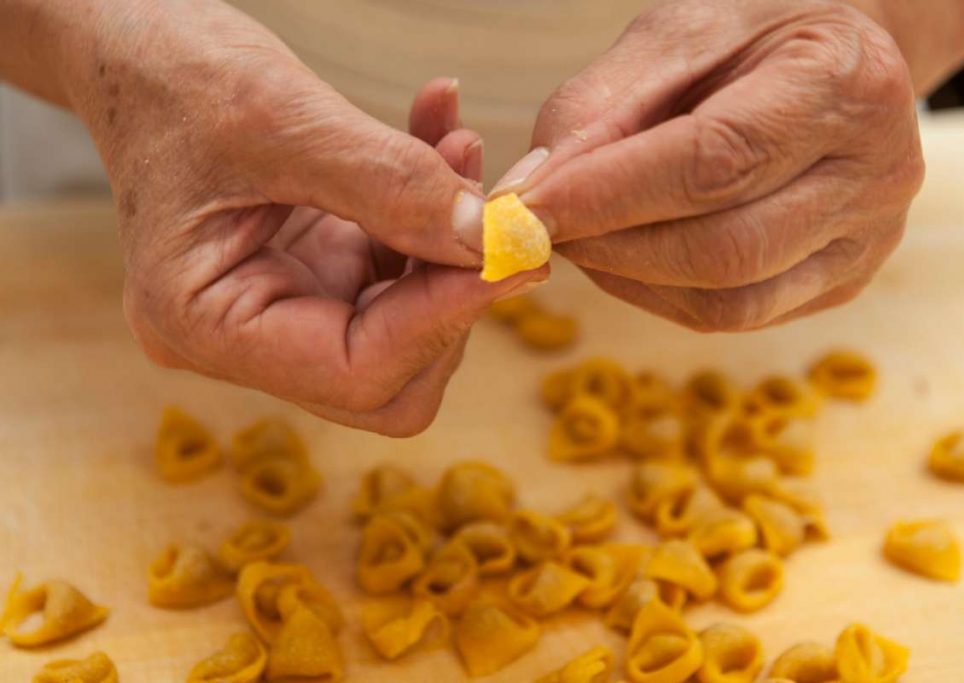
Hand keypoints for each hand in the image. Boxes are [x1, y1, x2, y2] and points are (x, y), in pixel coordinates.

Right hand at [70, 1, 544, 434]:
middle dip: (454, 297)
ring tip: (462, 147)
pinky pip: (399, 266)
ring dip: (453, 244)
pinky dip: (432, 212)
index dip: (444, 318)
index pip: (355, 371)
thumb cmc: (175, 77)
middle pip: (389, 376)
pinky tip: (445, 138)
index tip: (513, 252)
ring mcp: (283, 308)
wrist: (140, 48)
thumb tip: (489, 241)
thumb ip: (391, 185)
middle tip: (500, 217)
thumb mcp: (282, 120)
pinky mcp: (316, 273)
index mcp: (204, 326)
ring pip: (407, 326)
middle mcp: (244, 337)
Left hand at [499, 0, 923, 330]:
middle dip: (609, 246)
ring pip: (728, 300)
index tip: (525, 208)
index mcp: (842, 84)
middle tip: (539, 228)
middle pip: (723, 247)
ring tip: (581, 237)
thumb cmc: (752, 36)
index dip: (608, 195)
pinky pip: (738, 316)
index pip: (713, 162)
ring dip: (629, 278)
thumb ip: (599, 109)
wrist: (835, 58)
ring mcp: (868, 238)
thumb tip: (530, 195)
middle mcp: (875, 172)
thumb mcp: (675, 35)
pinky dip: (662, 296)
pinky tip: (628, 259)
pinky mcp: (844, 280)